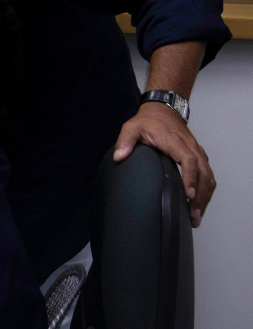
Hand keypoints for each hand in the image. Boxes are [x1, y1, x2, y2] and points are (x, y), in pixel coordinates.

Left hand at [114, 103, 214, 225]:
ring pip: (208, 176)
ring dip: (205, 196)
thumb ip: (125, 141)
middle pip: (203, 173)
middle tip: (193, 215)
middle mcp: (190, 147)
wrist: (163, 112)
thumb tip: (119, 156)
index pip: (188, 160)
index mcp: (175, 141)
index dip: (190, 178)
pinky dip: (207, 190)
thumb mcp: (132, 127)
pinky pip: (208, 175)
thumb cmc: (147, 121)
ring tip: (197, 216)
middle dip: (200, 195)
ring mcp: (197, 152)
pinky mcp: (199, 157)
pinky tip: (200, 204)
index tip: (188, 194)